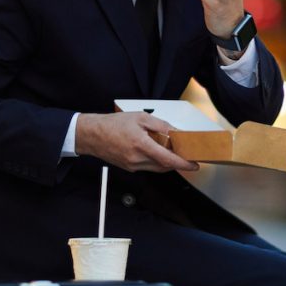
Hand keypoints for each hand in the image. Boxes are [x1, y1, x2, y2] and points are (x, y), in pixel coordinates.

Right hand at [75, 112, 198, 171]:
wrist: (92, 135)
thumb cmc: (112, 124)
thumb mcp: (140, 117)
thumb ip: (160, 125)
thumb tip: (174, 132)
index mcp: (140, 145)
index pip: (167, 159)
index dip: (183, 164)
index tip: (194, 165)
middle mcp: (136, 159)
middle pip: (164, 166)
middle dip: (177, 162)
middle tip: (184, 154)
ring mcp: (132, 166)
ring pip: (157, 168)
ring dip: (166, 162)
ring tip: (169, 150)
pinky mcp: (129, 168)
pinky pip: (147, 167)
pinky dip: (155, 161)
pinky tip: (155, 151)